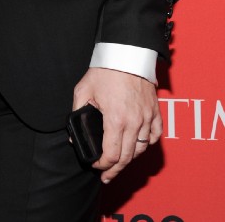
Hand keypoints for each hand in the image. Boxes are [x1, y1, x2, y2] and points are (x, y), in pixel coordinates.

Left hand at [73, 67, 161, 183]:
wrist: (126, 53)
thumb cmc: (105, 70)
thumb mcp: (83, 90)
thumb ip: (77, 112)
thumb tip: (74, 135)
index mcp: (115, 119)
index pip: (111, 155)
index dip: (102, 165)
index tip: (95, 166)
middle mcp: (134, 122)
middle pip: (127, 157)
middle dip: (114, 169)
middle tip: (106, 175)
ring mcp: (146, 118)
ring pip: (141, 149)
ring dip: (129, 159)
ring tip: (120, 163)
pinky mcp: (155, 112)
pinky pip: (154, 136)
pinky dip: (146, 144)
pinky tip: (137, 147)